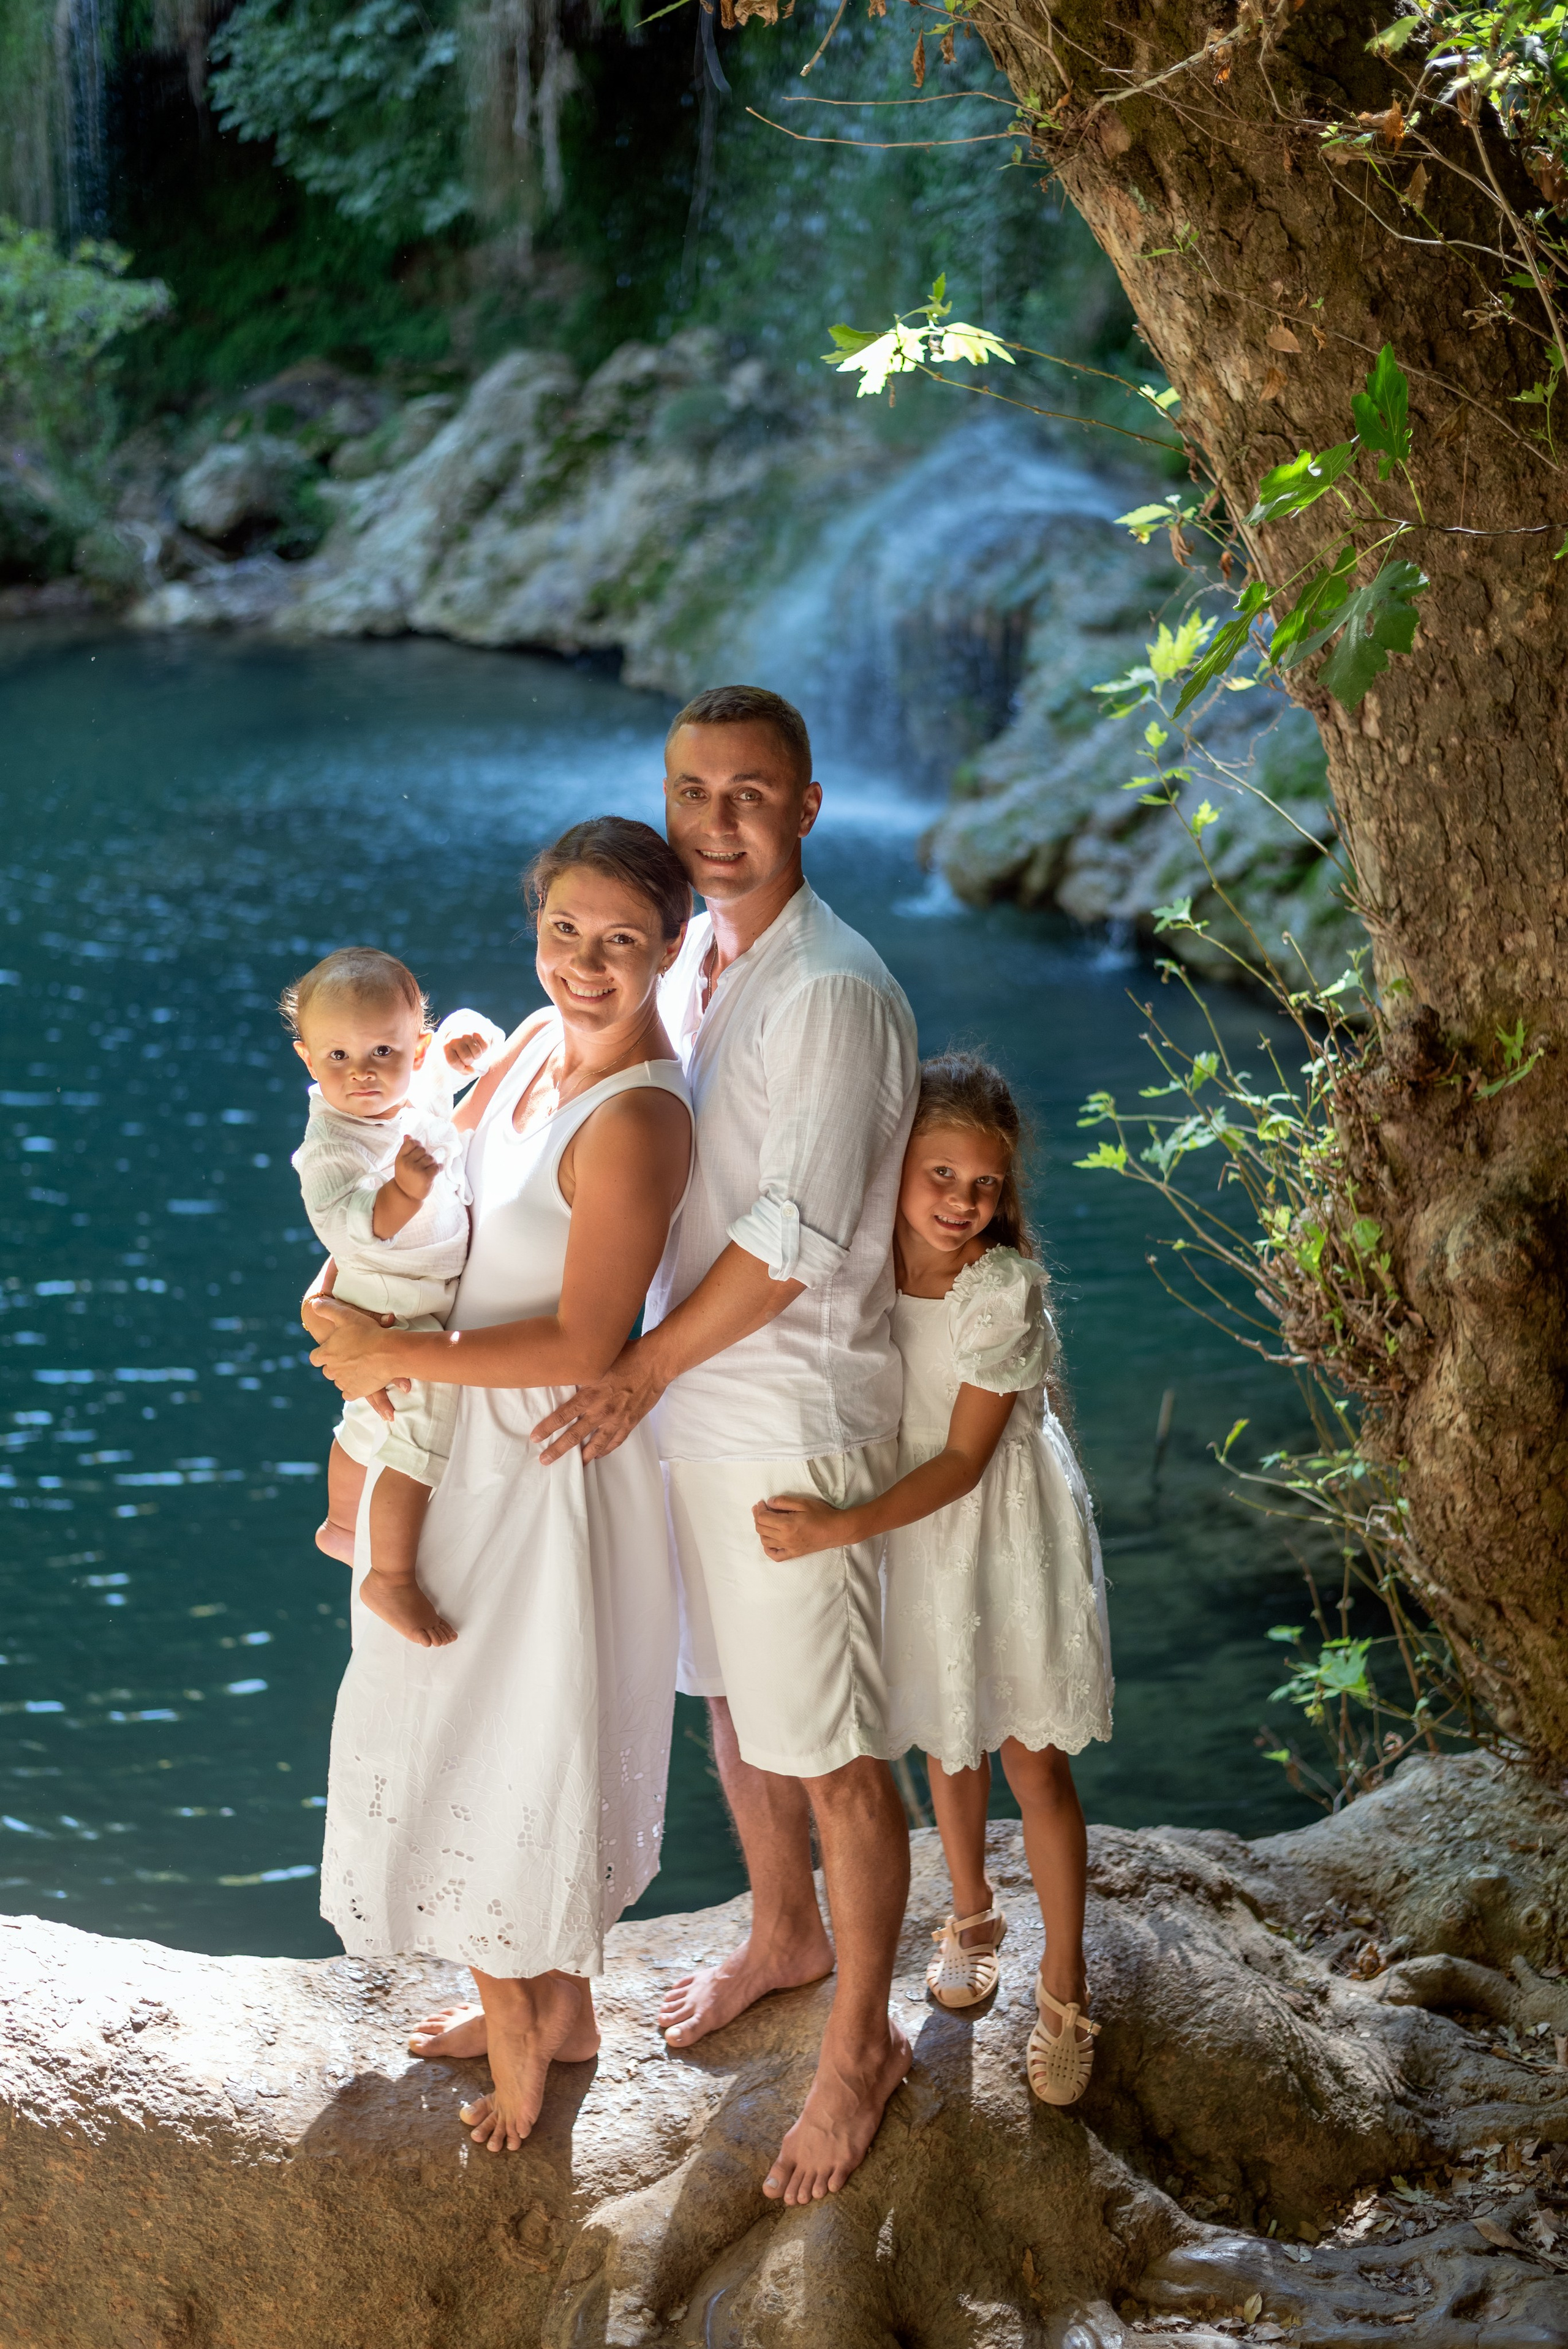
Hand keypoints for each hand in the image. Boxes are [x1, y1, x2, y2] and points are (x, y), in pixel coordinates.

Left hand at [303, 1294, 410, 1401]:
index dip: (321, 1355)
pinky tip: (361, 1382)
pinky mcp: (355, 1392)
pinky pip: (349, 1394)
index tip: (330, 1352)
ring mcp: (343, 1382)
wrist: (388, 1352)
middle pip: (328, 1371)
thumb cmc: (367, 1332)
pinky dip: (354, 1389)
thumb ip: (328, 1309)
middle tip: (349, 1359)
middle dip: (335, 1366)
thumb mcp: (346, 1315)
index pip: (315, 1358)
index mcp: (326, 1353)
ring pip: (339, 1382)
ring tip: (358, 1368)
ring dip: (345, 1376)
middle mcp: (332, 1369)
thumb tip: (314, 1304)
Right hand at [394, 1135, 440, 1198]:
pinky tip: (435, 1172)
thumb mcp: (403, 1162)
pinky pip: (436, 1167)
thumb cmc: (406, 1176)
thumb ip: (406, 1149)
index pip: (412, 1143)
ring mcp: (416, 1170)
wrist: (406, 1195)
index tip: (418, 1154)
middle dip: (425, 1157)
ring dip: (432, 1163)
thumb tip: (407, 1135)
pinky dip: (438, 1168)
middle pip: (423, 1150)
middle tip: (422, 1166)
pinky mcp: (425, 1177)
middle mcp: (407, 1163)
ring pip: (431, 1158)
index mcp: (400, 1158)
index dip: (417, 1146)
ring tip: (427, 1170)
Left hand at [443, 1029, 490, 1074]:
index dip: (460, 1067)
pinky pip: (484, 1047)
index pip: (453, 1062)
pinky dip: (483, 1049)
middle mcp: (456, 1039)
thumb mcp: (455, 1060)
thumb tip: (472, 1071)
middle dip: (470, 1061)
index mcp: (446, 1047)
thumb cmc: (457, 1051)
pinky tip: (478, 1046)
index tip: (462, 1066)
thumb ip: (462, 1070)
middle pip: (467, 1058)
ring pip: (477, 1053)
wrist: (460, 1032)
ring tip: (472, 1052)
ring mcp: (466, 1035)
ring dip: (477, 1056)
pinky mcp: (476, 1032)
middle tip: (468, 1057)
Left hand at [531, 1339, 665, 1464]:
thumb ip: (581, 1372)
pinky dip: (606, 1450)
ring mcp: (617, 1419)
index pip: (563, 1415)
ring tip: (574, 1464)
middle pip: (575, 1435)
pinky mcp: (631, 1422)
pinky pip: (616, 1441)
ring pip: (596, 1444)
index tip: (535, 1437)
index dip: (547, 1428)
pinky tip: (599, 1455)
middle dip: (558, 1449)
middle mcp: (601, 1410)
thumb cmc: (627, 1355)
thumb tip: (564, 1371)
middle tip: (545, 1460)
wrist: (655, 1362)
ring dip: (584, 1456)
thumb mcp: (598, 1361)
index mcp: (590, 1394)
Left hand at [752, 1492, 846, 1559]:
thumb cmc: (822, 1514)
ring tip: (765, 1521)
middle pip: (761, 1529)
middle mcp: (785, 1538)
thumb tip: (769, 1502)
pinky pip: (775, 1556)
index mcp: (787, 1525)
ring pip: (765, 1541)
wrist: (836, 1530)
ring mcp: (789, 1548)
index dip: (759, 1509)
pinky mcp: (794, 1553)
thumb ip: (783, 1501)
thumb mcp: (803, 1502)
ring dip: (761, 1530)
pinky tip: (768, 1541)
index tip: (761, 1503)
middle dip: (758, 1517)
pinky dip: (768, 1549)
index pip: (763, 1518)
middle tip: (761, 1509)